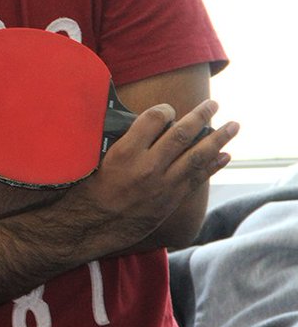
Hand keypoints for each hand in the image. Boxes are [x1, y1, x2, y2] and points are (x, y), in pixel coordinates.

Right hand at [64, 99, 236, 251]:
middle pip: (181, 135)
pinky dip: (213, 165)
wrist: (95, 223)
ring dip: (218, 139)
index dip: (165, 109)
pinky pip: (197, 178)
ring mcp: (163, 184)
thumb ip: (125, 140)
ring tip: (233, 126)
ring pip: (197, 156)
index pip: (154, 119)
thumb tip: (148, 125)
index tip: (168, 109)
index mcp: (126, 152)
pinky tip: (225, 154)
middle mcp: (148, 166)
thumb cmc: (93, 187)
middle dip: (200, 116)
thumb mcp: (102, 157)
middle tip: (213, 104)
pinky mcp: (172, 199)